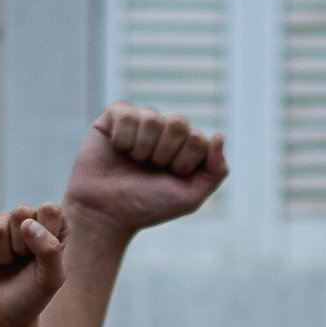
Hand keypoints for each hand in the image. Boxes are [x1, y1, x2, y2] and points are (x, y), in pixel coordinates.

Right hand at [0, 205, 69, 326]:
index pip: (49, 209)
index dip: (44, 235)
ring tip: (5, 265)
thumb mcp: (50, 279)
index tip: (41, 258)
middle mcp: (25, 219)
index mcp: (51, 226)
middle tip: (21, 262)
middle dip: (21, 245)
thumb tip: (27, 224)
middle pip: (21, 212)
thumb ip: (50, 249)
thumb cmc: (30, 296)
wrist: (1, 317)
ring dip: (2, 254)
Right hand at [65, 106, 225, 236]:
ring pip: (153, 119)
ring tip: (132, 162)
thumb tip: (219, 135)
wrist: (106, 213)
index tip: (169, 177)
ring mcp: (140, 120)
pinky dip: (123, 138)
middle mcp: (164, 129)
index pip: (198, 139)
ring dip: (142, 149)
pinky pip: (127, 113)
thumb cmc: (147, 206)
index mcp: (184, 145)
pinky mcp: (114, 116)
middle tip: (149, 170)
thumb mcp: (190, 197)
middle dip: (164, 155)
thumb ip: (216, 170)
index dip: (183, 163)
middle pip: (178, 124)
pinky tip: (117, 149)